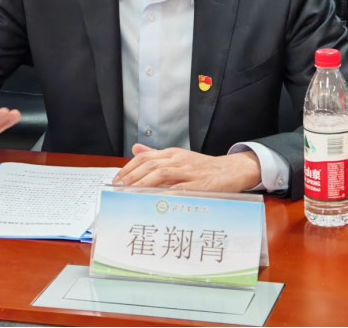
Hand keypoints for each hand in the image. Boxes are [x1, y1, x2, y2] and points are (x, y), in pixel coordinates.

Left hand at [113, 144, 260, 191]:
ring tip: (129, 194)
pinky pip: (178, 190)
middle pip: (150, 165)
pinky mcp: (198, 185)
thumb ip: (157, 155)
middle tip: (119, 188)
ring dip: (142, 184)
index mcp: (173, 154)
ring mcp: (189, 172)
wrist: (229, 171)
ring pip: (161, 174)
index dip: (129, 167)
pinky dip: (164, 194)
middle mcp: (179, 160)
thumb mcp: (179, 157)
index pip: (146, 157)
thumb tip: (136, 148)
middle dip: (132, 177)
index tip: (117, 179)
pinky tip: (153, 201)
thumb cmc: (202, 168)